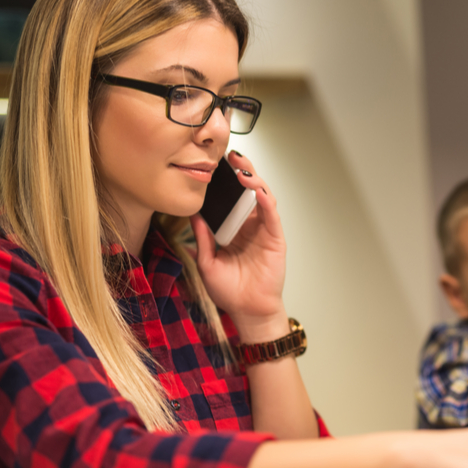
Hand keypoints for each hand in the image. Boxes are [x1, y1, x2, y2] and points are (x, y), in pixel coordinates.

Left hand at [191, 151, 288, 340]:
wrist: (248, 311)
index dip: (224, 182)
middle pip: (248, 191)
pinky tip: (257, 189)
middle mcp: (250, 225)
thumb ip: (202, 238)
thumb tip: (192, 216)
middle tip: (229, 156)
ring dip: (253, 180)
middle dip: (241, 171)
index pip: (231, 198)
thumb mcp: (208, 262)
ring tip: (241, 169)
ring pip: (262, 196)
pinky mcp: (275, 237)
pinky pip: (272, 214)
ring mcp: (264, 230)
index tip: (212, 165)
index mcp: (234, 229)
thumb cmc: (231, 291)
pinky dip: (265, 199)